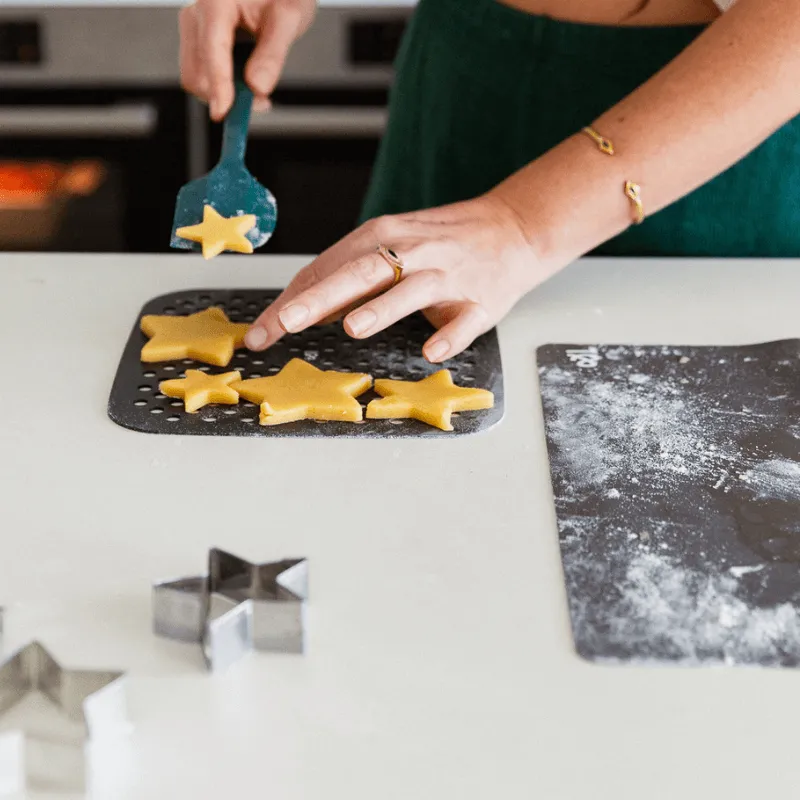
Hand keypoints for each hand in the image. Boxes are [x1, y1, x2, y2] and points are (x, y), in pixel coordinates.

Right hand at [179, 0, 315, 119]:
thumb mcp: (288, 18)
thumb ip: (272, 55)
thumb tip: (257, 88)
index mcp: (215, 1)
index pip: (212, 50)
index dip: (218, 85)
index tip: (223, 112)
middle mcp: (197, 14)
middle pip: (196, 73)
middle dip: (225, 96)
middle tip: (261, 102)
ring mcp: (194, 28)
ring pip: (197, 79)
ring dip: (226, 95)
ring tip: (259, 89)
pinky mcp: (198, 40)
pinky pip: (203, 75)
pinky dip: (224, 88)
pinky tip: (248, 82)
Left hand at [245, 193, 543, 361]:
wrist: (514, 229)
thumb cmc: (442, 243)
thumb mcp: (393, 245)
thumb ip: (350, 274)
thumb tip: (301, 306)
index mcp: (384, 235)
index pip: (329, 268)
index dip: (293, 300)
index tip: (262, 332)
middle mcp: (412, 251)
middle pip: (361, 272)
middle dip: (320, 298)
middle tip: (286, 323)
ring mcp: (448, 275)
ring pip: (409, 290)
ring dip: (382, 309)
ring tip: (351, 328)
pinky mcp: (480, 300)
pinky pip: (463, 322)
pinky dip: (447, 336)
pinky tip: (430, 352)